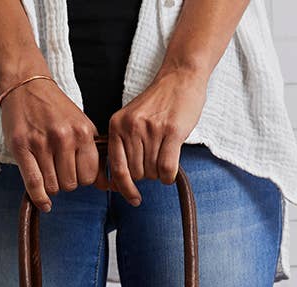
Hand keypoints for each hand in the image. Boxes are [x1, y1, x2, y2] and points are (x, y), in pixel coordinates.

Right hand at [0, 77, 100, 211]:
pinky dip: (39, 198)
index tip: (74, 172)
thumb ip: (93, 153)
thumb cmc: (55, 109)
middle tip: (58, 170)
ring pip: (53, 186)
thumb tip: (106, 186)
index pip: (89, 176)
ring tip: (47, 172)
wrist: (26, 85)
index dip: (82, 179)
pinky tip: (44, 203)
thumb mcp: (81, 125)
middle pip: (71, 184)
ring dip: (51, 186)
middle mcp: (64, 138)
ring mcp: (41, 143)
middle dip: (65, 182)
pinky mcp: (20, 147)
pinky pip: (34, 183)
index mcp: (82, 132)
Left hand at [105, 69, 207, 204]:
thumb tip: (120, 182)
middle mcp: (131, 127)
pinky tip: (171, 171)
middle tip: (155, 162)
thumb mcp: (131, 119)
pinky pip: (167, 168)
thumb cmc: (158, 102)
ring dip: (160, 174)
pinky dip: (169, 176)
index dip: (123, 188)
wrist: (179, 77)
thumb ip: (124, 144)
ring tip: (165, 156)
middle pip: (136, 173)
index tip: (133, 198)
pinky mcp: (172, 131)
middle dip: (147, 175)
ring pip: (152, 172)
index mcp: (117, 125)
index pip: (116, 168)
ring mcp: (151, 129)